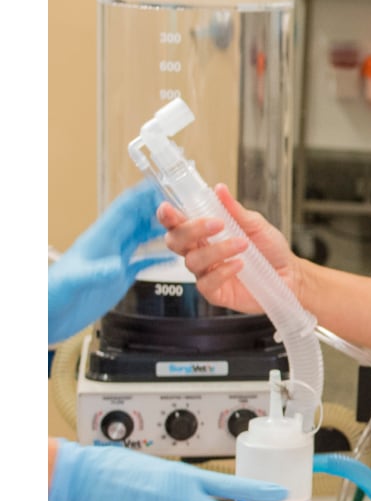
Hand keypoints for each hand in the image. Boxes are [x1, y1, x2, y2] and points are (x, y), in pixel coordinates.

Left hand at [52, 178, 177, 343]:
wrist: (46, 318)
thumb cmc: (53, 295)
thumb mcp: (75, 281)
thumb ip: (96, 272)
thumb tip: (117, 265)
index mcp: (102, 238)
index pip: (128, 206)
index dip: (148, 192)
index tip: (173, 183)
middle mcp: (112, 244)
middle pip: (144, 216)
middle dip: (168, 208)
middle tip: (194, 206)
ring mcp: (116, 258)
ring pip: (147, 234)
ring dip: (169, 228)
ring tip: (192, 225)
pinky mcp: (120, 275)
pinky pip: (145, 259)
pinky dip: (163, 254)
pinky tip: (177, 255)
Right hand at [156, 182, 295, 319]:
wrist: (290, 273)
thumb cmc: (270, 248)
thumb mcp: (256, 225)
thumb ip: (235, 210)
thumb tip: (219, 189)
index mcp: (205, 234)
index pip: (178, 225)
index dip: (168, 217)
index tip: (168, 208)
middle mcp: (200, 253)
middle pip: (176, 242)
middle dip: (191, 230)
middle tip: (217, 223)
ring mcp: (205, 273)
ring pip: (193, 261)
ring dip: (218, 249)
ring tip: (243, 244)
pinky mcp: (214, 292)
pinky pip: (206, 283)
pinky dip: (223, 271)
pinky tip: (240, 264)